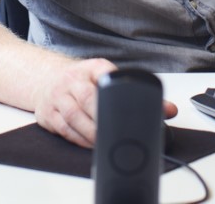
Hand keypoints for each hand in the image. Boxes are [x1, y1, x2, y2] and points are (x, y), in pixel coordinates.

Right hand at [31, 58, 178, 147]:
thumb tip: (169, 110)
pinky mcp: (49, 114)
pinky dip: (79, 140)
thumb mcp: (105, 79)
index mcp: (92, 68)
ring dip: (91, 133)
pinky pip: (65, 129)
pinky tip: (90, 145)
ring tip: (105, 144)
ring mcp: (58, 97)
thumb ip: (136, 93)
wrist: (45, 80)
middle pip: (87, 98)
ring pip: (74, 116)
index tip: (129, 104)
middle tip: (117, 132)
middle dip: (102, 118)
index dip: (116, 88)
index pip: (106, 73)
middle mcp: (73, 80)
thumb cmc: (81, 82)